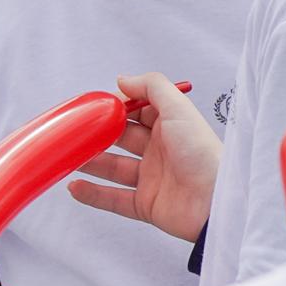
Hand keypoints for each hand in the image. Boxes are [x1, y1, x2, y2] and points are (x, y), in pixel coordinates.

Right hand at [68, 71, 219, 242]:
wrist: (216, 202)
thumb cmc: (203, 154)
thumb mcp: (178, 109)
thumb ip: (151, 88)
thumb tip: (122, 79)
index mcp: (169, 127)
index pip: (137, 112)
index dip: (116, 108)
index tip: (94, 106)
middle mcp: (160, 151)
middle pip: (121, 139)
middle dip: (98, 135)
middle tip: (75, 131)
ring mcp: (152, 179)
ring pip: (113, 168)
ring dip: (90, 162)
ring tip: (69, 156)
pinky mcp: (147, 205)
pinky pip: (114, 199)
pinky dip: (93, 194)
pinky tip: (74, 186)